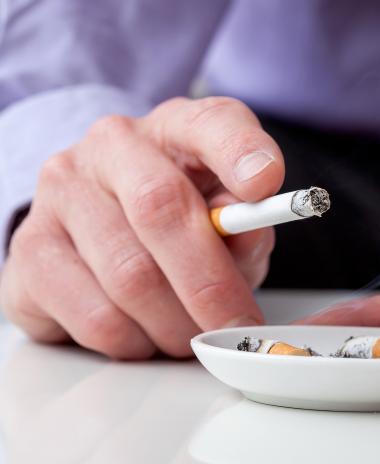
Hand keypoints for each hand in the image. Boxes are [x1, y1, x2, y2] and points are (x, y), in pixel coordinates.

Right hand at [0, 97, 283, 358]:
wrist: (101, 229)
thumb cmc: (182, 221)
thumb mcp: (228, 216)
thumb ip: (246, 223)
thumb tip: (248, 235)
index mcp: (176, 127)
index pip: (211, 123)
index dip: (240, 151)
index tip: (265, 184)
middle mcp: (112, 146)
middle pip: (161, 210)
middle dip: (210, 283)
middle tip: (237, 326)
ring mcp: (61, 193)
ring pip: (128, 276)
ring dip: (173, 324)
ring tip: (190, 336)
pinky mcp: (31, 247)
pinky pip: (92, 314)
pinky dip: (132, 341)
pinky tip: (144, 337)